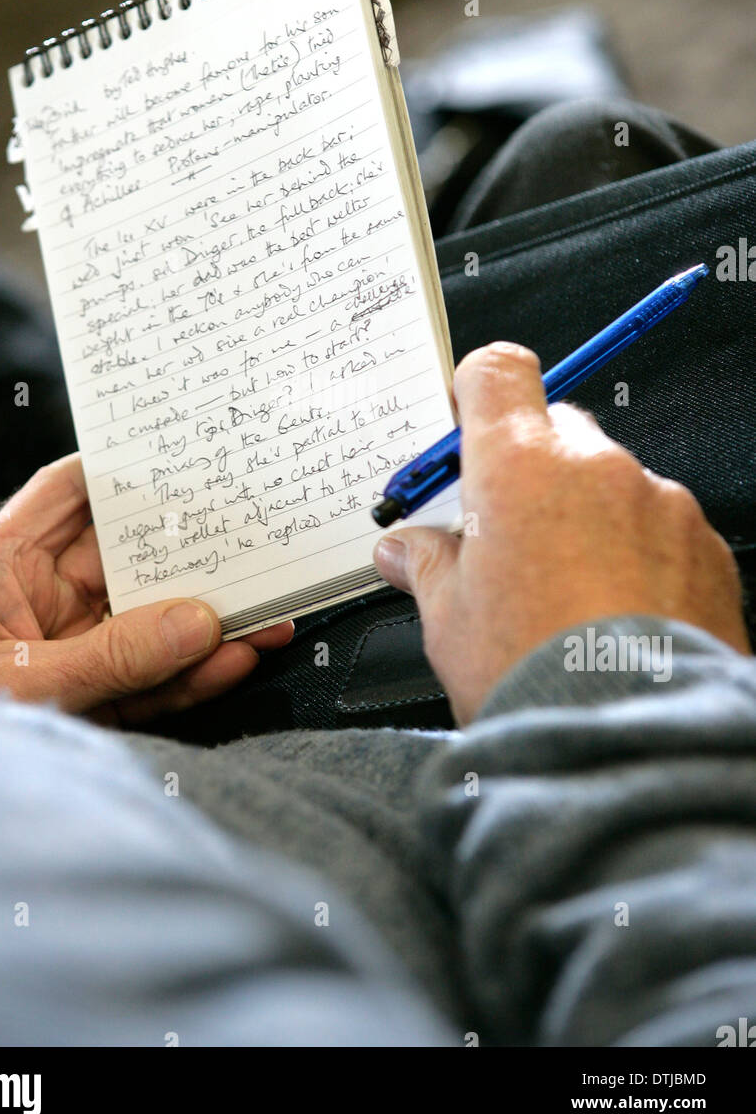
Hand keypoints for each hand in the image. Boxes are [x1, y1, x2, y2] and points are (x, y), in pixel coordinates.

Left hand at [0, 454, 291, 723]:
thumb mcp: (21, 685)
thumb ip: (111, 656)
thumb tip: (200, 623)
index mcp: (1, 569)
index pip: (64, 494)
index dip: (119, 469)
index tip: (181, 455)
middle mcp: (42, 600)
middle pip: (127, 555)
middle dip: (189, 550)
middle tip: (251, 537)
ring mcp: (73, 649)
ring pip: (154, 620)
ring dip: (210, 619)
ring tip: (267, 615)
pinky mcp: (98, 699)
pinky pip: (157, 676)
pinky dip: (198, 672)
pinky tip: (237, 660)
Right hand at [374, 342, 749, 723]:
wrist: (628, 739)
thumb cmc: (538, 675)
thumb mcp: (449, 621)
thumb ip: (428, 567)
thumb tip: (408, 552)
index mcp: (518, 467)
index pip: (498, 374)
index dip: (478, 392)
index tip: (467, 425)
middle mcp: (595, 467)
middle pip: (555, 431)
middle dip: (530, 471)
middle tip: (506, 536)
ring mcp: (658, 503)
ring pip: (611, 483)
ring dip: (588, 517)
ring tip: (569, 595)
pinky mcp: (704, 546)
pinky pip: (661, 527)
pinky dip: (639, 554)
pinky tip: (617, 614)